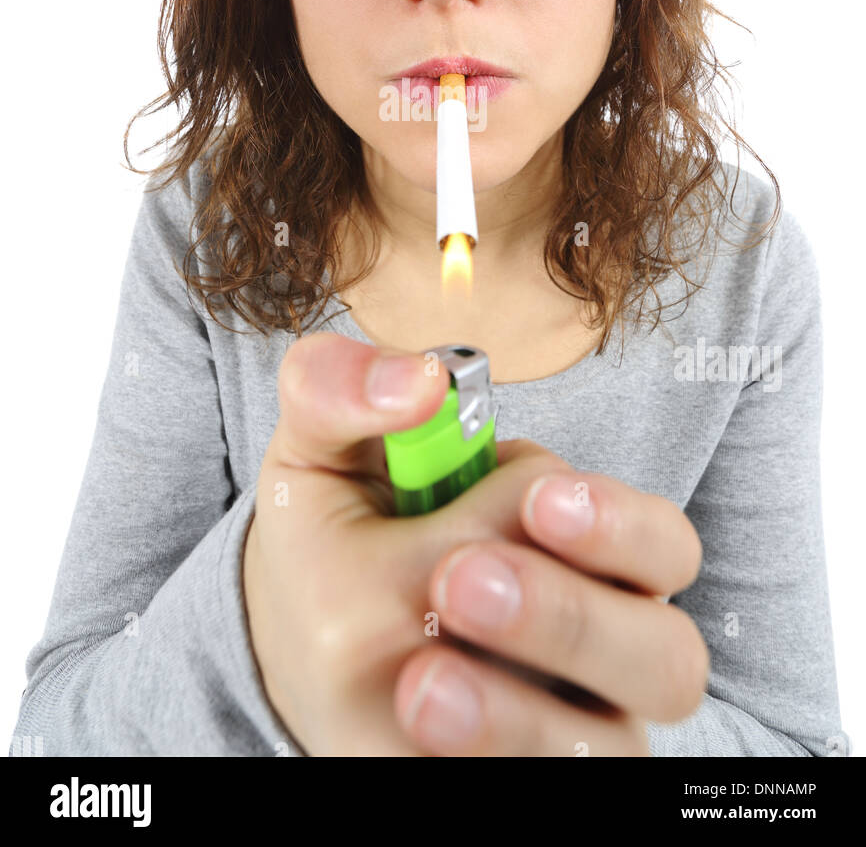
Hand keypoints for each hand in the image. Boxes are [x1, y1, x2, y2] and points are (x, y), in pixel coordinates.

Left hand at [243, 331, 707, 755]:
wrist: (298, 657)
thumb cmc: (335, 540)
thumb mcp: (322, 452)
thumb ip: (341, 388)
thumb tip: (418, 377)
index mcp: (579, 548)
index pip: (657, 545)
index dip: (613, 523)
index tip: (537, 500)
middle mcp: (597, 648)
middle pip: (666, 657)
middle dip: (571, 618)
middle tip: (461, 581)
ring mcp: (562, 735)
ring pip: (606, 748)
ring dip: (520, 716)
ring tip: (420, 684)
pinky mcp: (517, 782)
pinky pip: (539, 788)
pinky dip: (485, 761)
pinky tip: (415, 729)